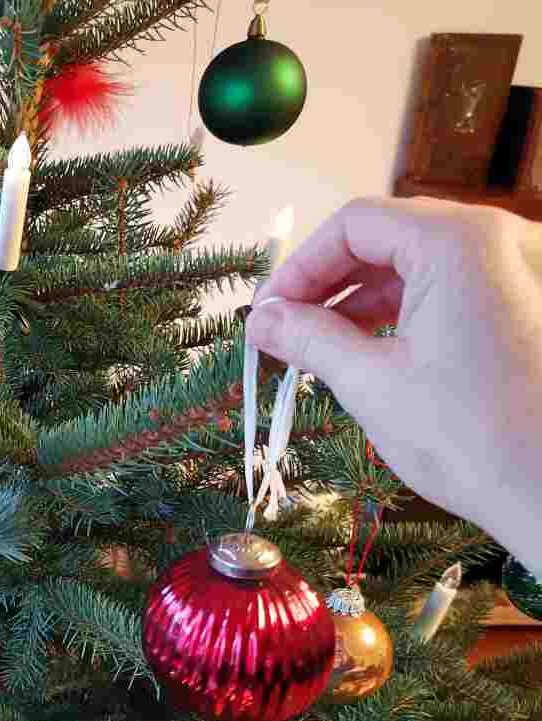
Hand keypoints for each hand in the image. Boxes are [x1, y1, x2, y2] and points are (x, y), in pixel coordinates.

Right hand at [247, 196, 541, 571]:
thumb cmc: (472, 440)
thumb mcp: (370, 382)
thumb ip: (308, 338)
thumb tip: (261, 320)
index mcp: (459, 243)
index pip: (356, 224)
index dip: (301, 266)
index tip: (270, 311)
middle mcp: (502, 240)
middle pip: (391, 236)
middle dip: (331, 281)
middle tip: (288, 327)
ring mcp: (526, 270)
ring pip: (424, 261)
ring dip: (366, 296)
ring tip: (324, 343)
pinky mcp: (534, 304)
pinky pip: (459, 285)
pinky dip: (410, 308)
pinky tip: (376, 347)